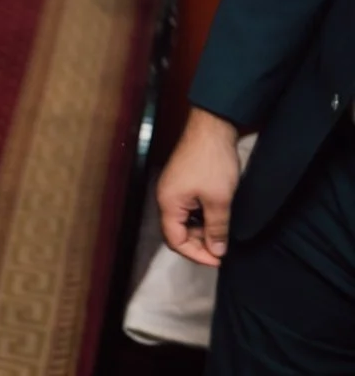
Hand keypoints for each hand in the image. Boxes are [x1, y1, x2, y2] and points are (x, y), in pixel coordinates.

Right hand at [157, 108, 240, 266]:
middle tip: (223, 248)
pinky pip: (188, 210)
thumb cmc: (212, 163)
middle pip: (176, 232)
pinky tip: (217, 217)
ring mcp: (173, 190)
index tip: (219, 260)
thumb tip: (217, 251)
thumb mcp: (219, 200)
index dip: (196, 254)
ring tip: (222, 233)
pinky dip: (201, 218)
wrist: (211, 129)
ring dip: (201, 231)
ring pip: (183, 221)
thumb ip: (216, 229)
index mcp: (168, 203)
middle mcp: (166, 198)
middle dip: (199, 244)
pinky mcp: (182, 182)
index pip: (175, 241)